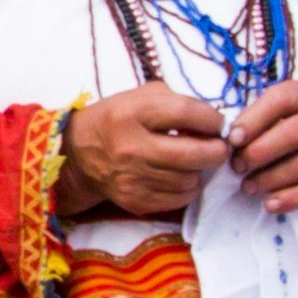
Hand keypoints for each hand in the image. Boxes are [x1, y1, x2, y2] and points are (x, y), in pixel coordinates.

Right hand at [53, 86, 227, 219]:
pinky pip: (179, 199)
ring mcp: (132, 178)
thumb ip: (176, 102)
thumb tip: (212, 123)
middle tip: (219, 146)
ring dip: (200, 170)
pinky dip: (187, 187)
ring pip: (190, 179)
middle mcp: (131, 147)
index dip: (212, 119)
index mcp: (131, 113)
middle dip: (217, 150)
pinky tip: (180, 175)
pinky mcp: (135, 201)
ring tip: (194, 160)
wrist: (78, 155)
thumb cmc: (116, 119)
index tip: (219, 124)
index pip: (186, 113)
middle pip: (195, 154)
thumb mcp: (139, 96)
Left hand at [229, 74, 297, 216]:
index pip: (282, 99)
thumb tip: (233, 139)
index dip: (254, 119)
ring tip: (248, 186)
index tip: (233, 139)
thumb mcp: (295, 110)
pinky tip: (271, 203)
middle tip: (237, 166)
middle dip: (259, 152)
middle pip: (293, 133)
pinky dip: (291, 198)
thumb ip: (266, 117)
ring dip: (269, 179)